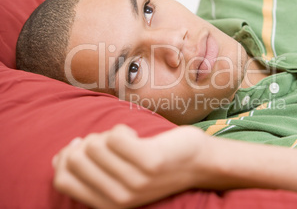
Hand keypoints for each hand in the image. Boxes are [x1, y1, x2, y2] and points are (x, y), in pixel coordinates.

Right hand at [52, 124, 207, 208]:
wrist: (199, 163)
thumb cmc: (156, 163)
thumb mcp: (120, 175)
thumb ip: (90, 171)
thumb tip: (61, 154)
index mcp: (108, 204)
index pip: (62, 179)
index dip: (66, 157)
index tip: (84, 145)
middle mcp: (119, 198)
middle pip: (76, 159)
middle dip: (89, 142)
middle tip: (113, 142)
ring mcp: (135, 182)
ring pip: (95, 146)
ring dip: (109, 135)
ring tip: (129, 141)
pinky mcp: (149, 162)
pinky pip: (115, 136)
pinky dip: (122, 129)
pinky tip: (136, 136)